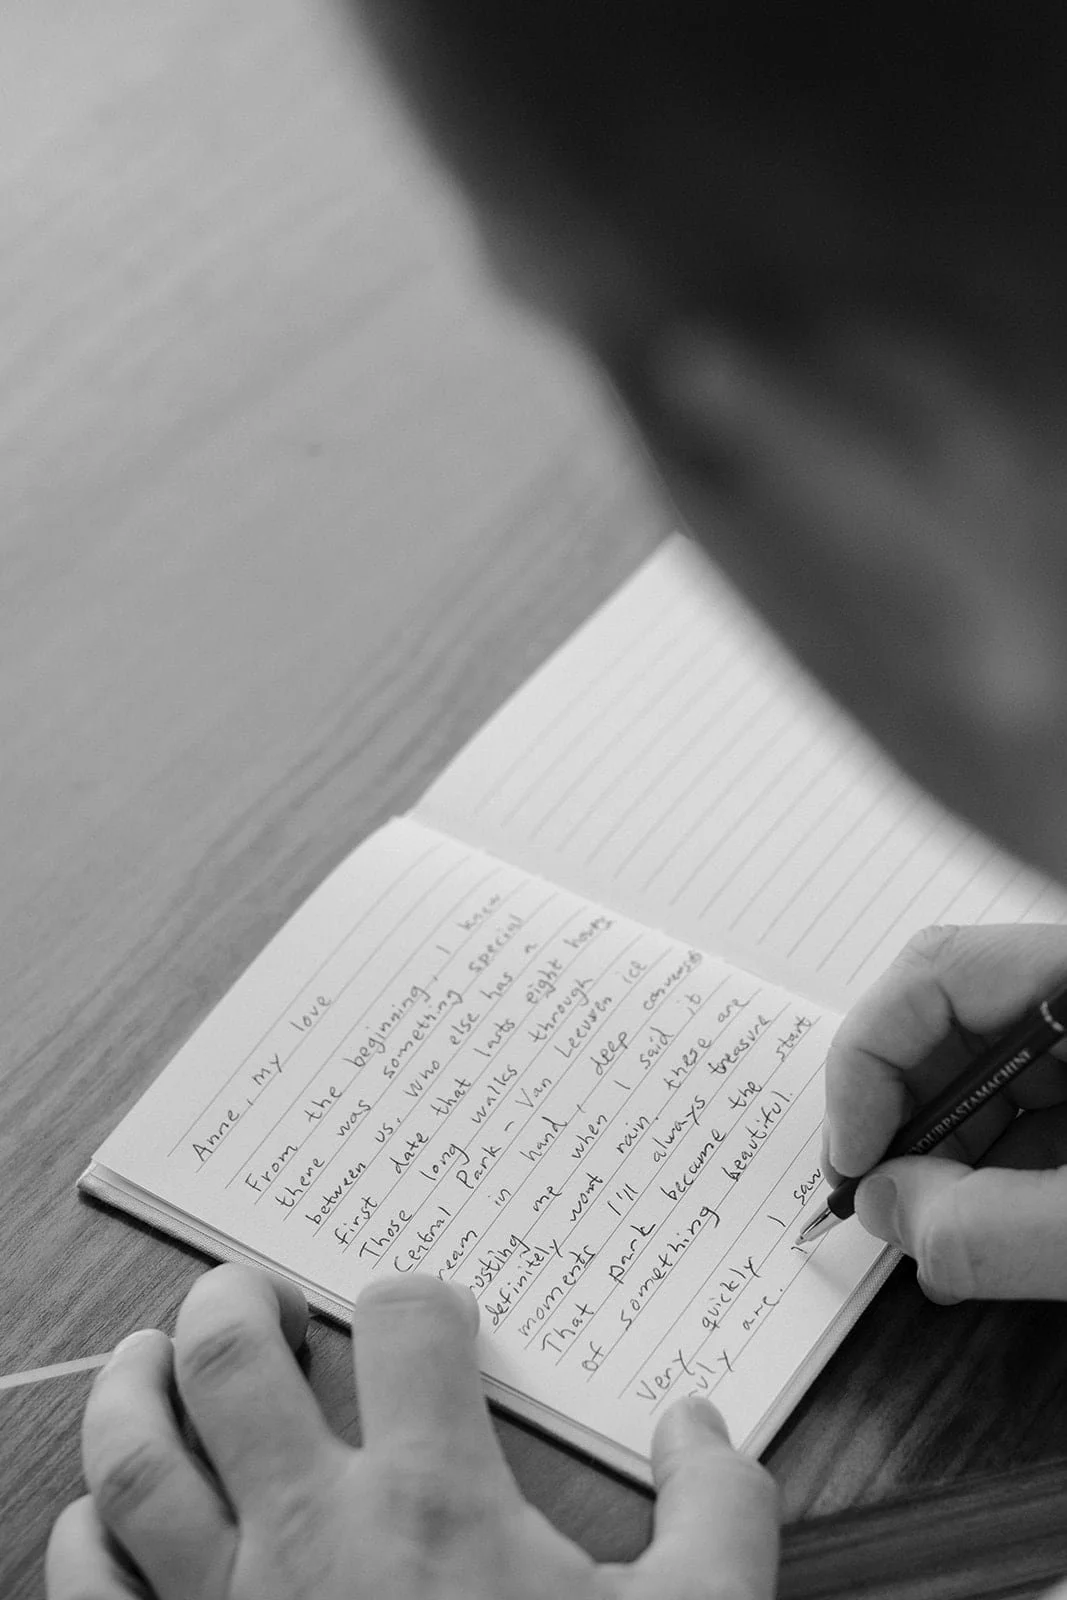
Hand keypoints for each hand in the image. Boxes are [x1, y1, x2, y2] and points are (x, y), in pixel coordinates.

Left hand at [46, 1264, 778, 1599]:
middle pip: (228, 1355)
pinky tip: (106, 1514)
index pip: (404, 1322)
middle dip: (234, 1299)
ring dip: (132, 1388)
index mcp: (433, 1503)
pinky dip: (85, 1534)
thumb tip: (696, 1420)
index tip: (435, 1321)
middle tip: (260, 1300)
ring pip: (133, 1459)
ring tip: (155, 1356)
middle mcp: (311, 1535)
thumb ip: (716, 1511)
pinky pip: (89, 1588)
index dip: (422, 1296)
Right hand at [824, 923, 1066, 1301]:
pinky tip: (981, 1233)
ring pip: (989, 1074)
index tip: (852, 1156)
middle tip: (873, 1199)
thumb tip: (886, 1208)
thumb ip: (990, 1225)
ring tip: (924, 1235)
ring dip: (942, 1156)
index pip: (937, 970)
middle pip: (953, 1023)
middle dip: (900, 1118)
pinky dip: (995, 1174)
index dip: (868, 1062)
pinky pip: (1035, 1110)